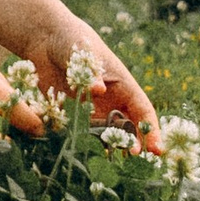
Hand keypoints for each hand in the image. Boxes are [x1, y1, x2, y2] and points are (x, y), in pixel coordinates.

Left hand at [23, 14, 158, 146]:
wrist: (43, 39)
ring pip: (106, 134)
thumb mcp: (83, 52)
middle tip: (133, 156)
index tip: (156, 148)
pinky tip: (82, 155)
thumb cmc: (71, 39)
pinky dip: (84, 145)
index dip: (151, 129)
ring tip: (111, 162)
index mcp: (122, 84)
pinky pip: (80, 133)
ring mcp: (91, 109)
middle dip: (134, 143)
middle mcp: (110, 100)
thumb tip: (98, 89)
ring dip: (110, 148)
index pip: (143, 110)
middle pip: (128, 127)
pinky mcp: (71, 114)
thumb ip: (90, 70)